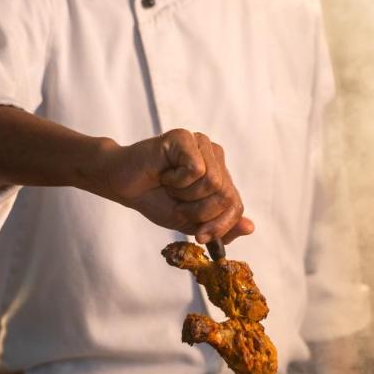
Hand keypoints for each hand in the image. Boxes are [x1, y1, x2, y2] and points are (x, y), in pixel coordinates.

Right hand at [96, 129, 253, 243]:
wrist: (123, 186)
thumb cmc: (156, 199)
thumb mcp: (191, 221)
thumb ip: (220, 225)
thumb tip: (250, 228)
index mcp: (220, 174)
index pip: (235, 205)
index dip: (220, 225)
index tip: (200, 237)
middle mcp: (215, 155)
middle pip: (225, 195)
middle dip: (198, 211)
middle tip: (177, 203)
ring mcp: (201, 143)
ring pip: (213, 182)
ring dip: (185, 195)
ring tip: (169, 185)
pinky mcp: (185, 137)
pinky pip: (196, 169)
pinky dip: (176, 180)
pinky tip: (165, 173)